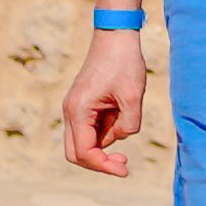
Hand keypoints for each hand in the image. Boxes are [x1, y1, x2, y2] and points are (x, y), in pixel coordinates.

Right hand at [61, 29, 150, 175]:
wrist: (115, 35)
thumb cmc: (124, 62)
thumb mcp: (134, 97)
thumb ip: (129, 126)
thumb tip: (119, 139)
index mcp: (78, 110)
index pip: (84, 152)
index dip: (103, 166)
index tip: (124, 170)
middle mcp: (71, 111)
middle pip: (76, 152)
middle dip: (100, 162)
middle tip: (125, 164)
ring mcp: (75, 107)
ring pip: (85, 140)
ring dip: (107, 140)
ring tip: (127, 113)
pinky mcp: (83, 103)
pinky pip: (92, 127)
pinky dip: (107, 129)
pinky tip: (123, 110)